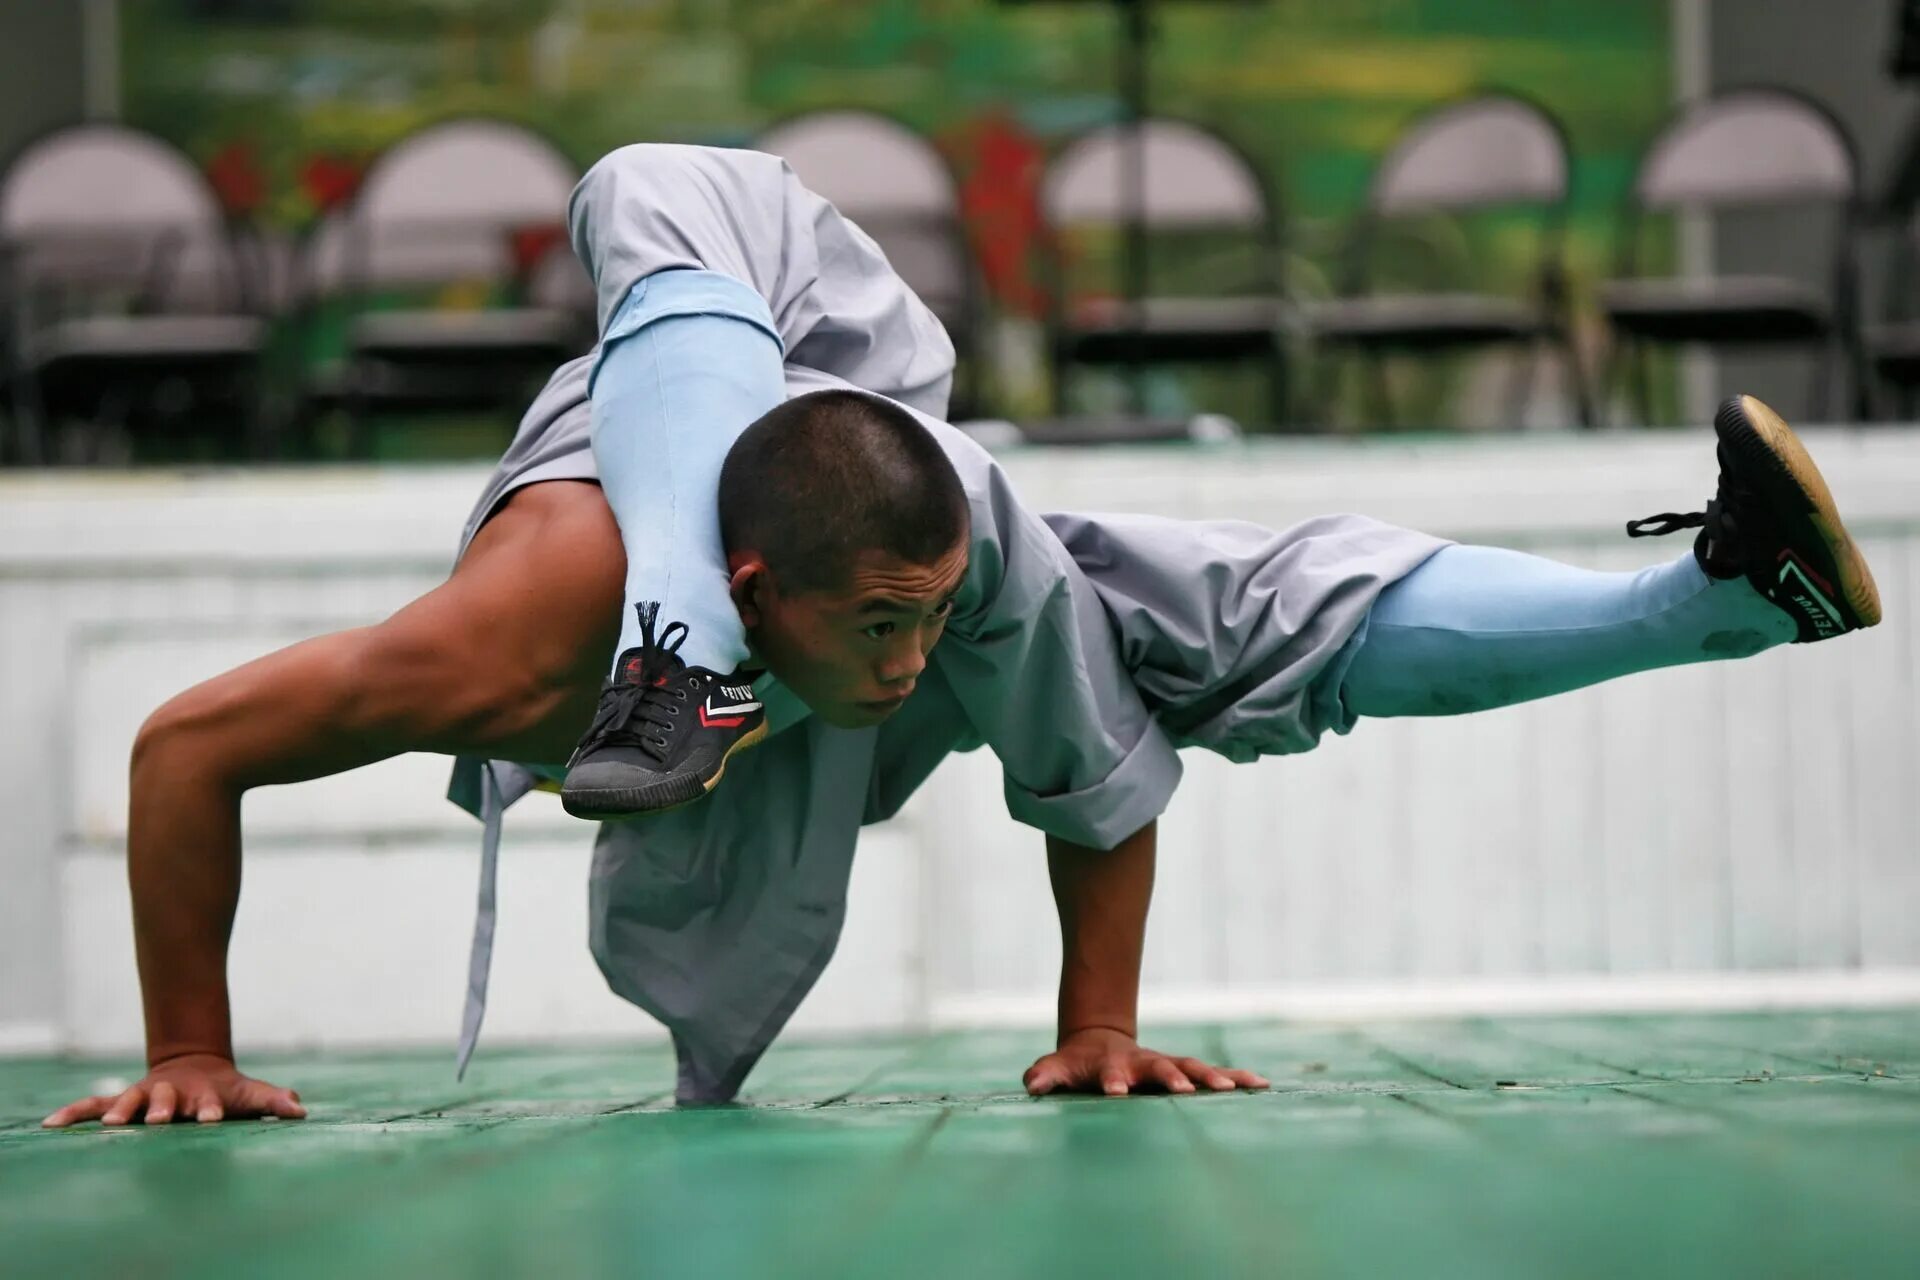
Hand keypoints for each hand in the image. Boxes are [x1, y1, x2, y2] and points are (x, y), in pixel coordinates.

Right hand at [41, 1053, 306, 1127]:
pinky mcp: (123, 1102)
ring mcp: (144, 1096)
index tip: (212, 1119)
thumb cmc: (226, 1091)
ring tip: (112, 1126)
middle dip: (163, 1109)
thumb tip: (300, 1109)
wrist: (195, 1066)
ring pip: (129, 1100)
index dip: (210, 1109)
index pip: (208, 1102)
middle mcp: (171, 1095)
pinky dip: (74, 1113)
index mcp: (202, 1095)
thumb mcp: (250, 1093)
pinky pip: (94, 1106)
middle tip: (160, 1120)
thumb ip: (273, 1101)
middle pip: (165, 1100)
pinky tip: (51, 1124)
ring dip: (121, 1111)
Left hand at [1023, 1026, 1270, 1097]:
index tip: (1117, 1092)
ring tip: (1232, 1089)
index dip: (1113, 1080)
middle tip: (1184, 1090)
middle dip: (1171, 1078)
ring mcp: (1168, 1065)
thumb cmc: (1076, 1065)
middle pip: (1160, 1067)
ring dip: (1211, 1077)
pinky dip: (1237, 1078)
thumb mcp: (1056, 1068)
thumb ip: (1045, 1075)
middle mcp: (1144, 1063)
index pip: (1111, 1072)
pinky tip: (1263, 1085)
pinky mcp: (1186, 1073)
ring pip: (1194, 1067)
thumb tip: (1033, 1084)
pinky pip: (1215, 1074)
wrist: (1099, 1042)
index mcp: (1112, 1065)